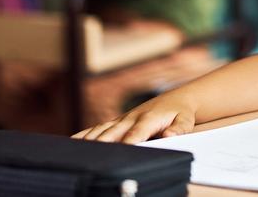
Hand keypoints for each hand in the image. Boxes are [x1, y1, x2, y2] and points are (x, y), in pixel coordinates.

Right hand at [73, 92, 197, 142]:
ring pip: (102, 129)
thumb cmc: (180, 113)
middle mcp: (131, 118)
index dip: (128, 141)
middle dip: (103, 143)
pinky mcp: (116, 122)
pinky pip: (97, 128)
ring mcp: (121, 119)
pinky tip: (71, 144)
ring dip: (89, 140)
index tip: (121, 149)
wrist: (175, 100)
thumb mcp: (186, 119)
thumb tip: (170, 135)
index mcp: (148, 118)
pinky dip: (84, 135)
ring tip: (75, 153)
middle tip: (92, 157)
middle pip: (113, 132)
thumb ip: (179, 128)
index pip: (136, 132)